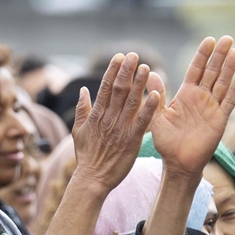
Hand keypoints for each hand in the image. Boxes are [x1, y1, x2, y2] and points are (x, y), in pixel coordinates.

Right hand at [70, 53, 161, 192]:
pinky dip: (149, 108)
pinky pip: (142, 121)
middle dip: (126, 71)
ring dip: (139, 84)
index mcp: (96, 115)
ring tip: (147, 68)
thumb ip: (82, 109)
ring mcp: (120, 129)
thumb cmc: (87, 157)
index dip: (113, 71)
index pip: (104, 88)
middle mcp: (108, 118)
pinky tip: (156, 95)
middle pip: (118, 90)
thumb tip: (83, 90)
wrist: (92, 179)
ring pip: (131, 102)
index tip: (119, 56)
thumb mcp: (78, 131)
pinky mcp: (131, 140)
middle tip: (134, 55)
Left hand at [147, 36, 234, 179]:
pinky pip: (229, 103)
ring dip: (229, 68)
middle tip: (227, 38)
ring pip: (223, 83)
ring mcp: (212, 108)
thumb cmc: (166, 141)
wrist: (178, 163)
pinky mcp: (220, 120)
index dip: (202, 55)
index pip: (196, 69)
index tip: (209, 40)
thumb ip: (157, 95)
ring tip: (234, 51)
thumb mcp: (157, 115)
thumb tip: (151, 73)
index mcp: (186, 94)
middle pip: (212, 72)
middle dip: (219, 55)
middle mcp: (201, 98)